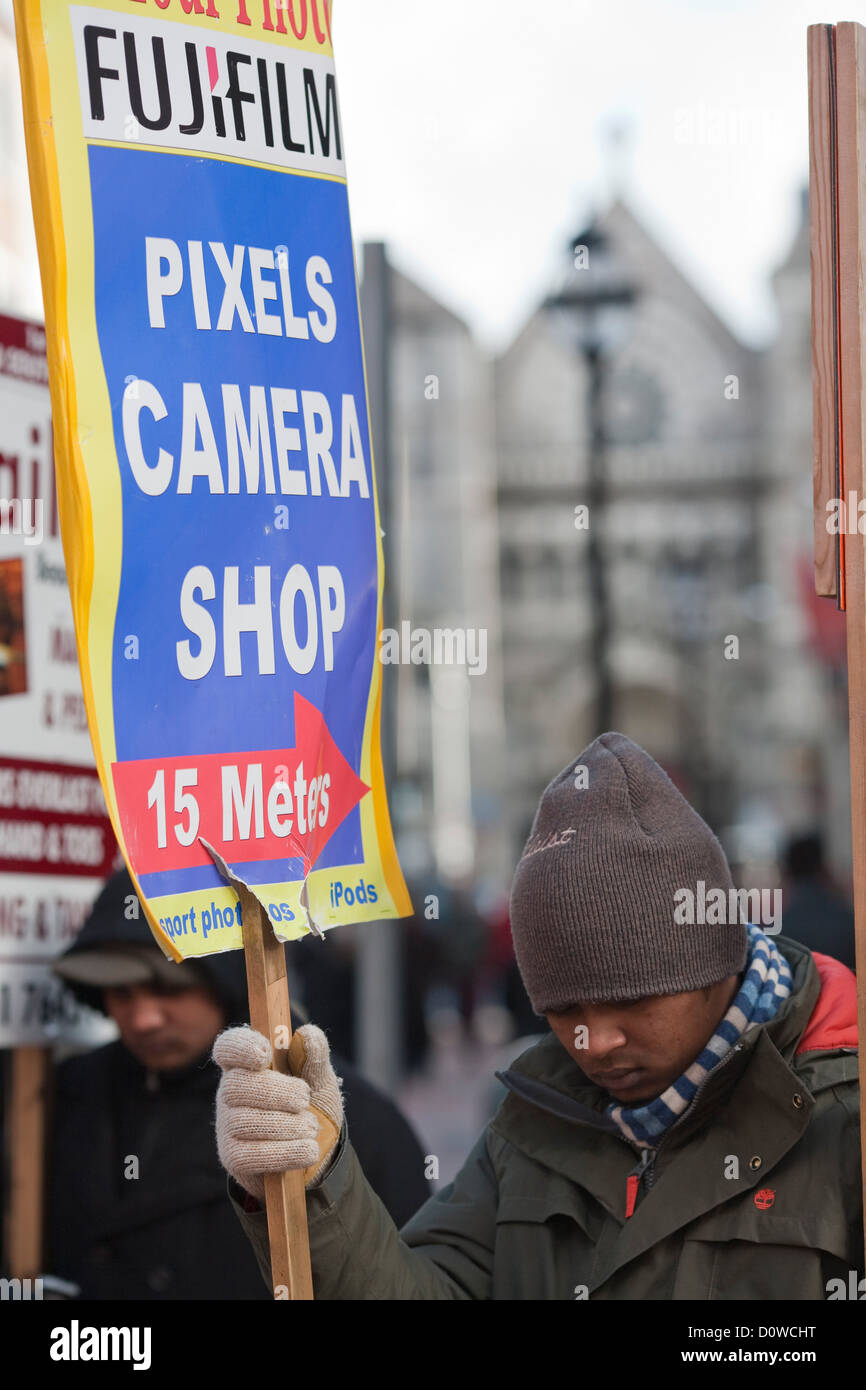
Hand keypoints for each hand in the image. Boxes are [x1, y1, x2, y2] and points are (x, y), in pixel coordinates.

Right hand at [213, 1023, 342, 1199]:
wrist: (321, 1155)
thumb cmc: (314, 1108)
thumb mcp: (321, 1080)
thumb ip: (315, 1056)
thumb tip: (307, 1035)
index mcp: (248, 1064)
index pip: (229, 1046)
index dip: (240, 1047)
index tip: (265, 1054)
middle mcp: (230, 1092)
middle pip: (235, 1085)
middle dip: (275, 1092)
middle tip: (305, 1099)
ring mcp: (228, 1125)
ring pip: (244, 1121)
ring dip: (286, 1125)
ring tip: (311, 1127)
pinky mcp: (232, 1157)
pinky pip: (249, 1155)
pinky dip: (284, 1152)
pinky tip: (308, 1151)